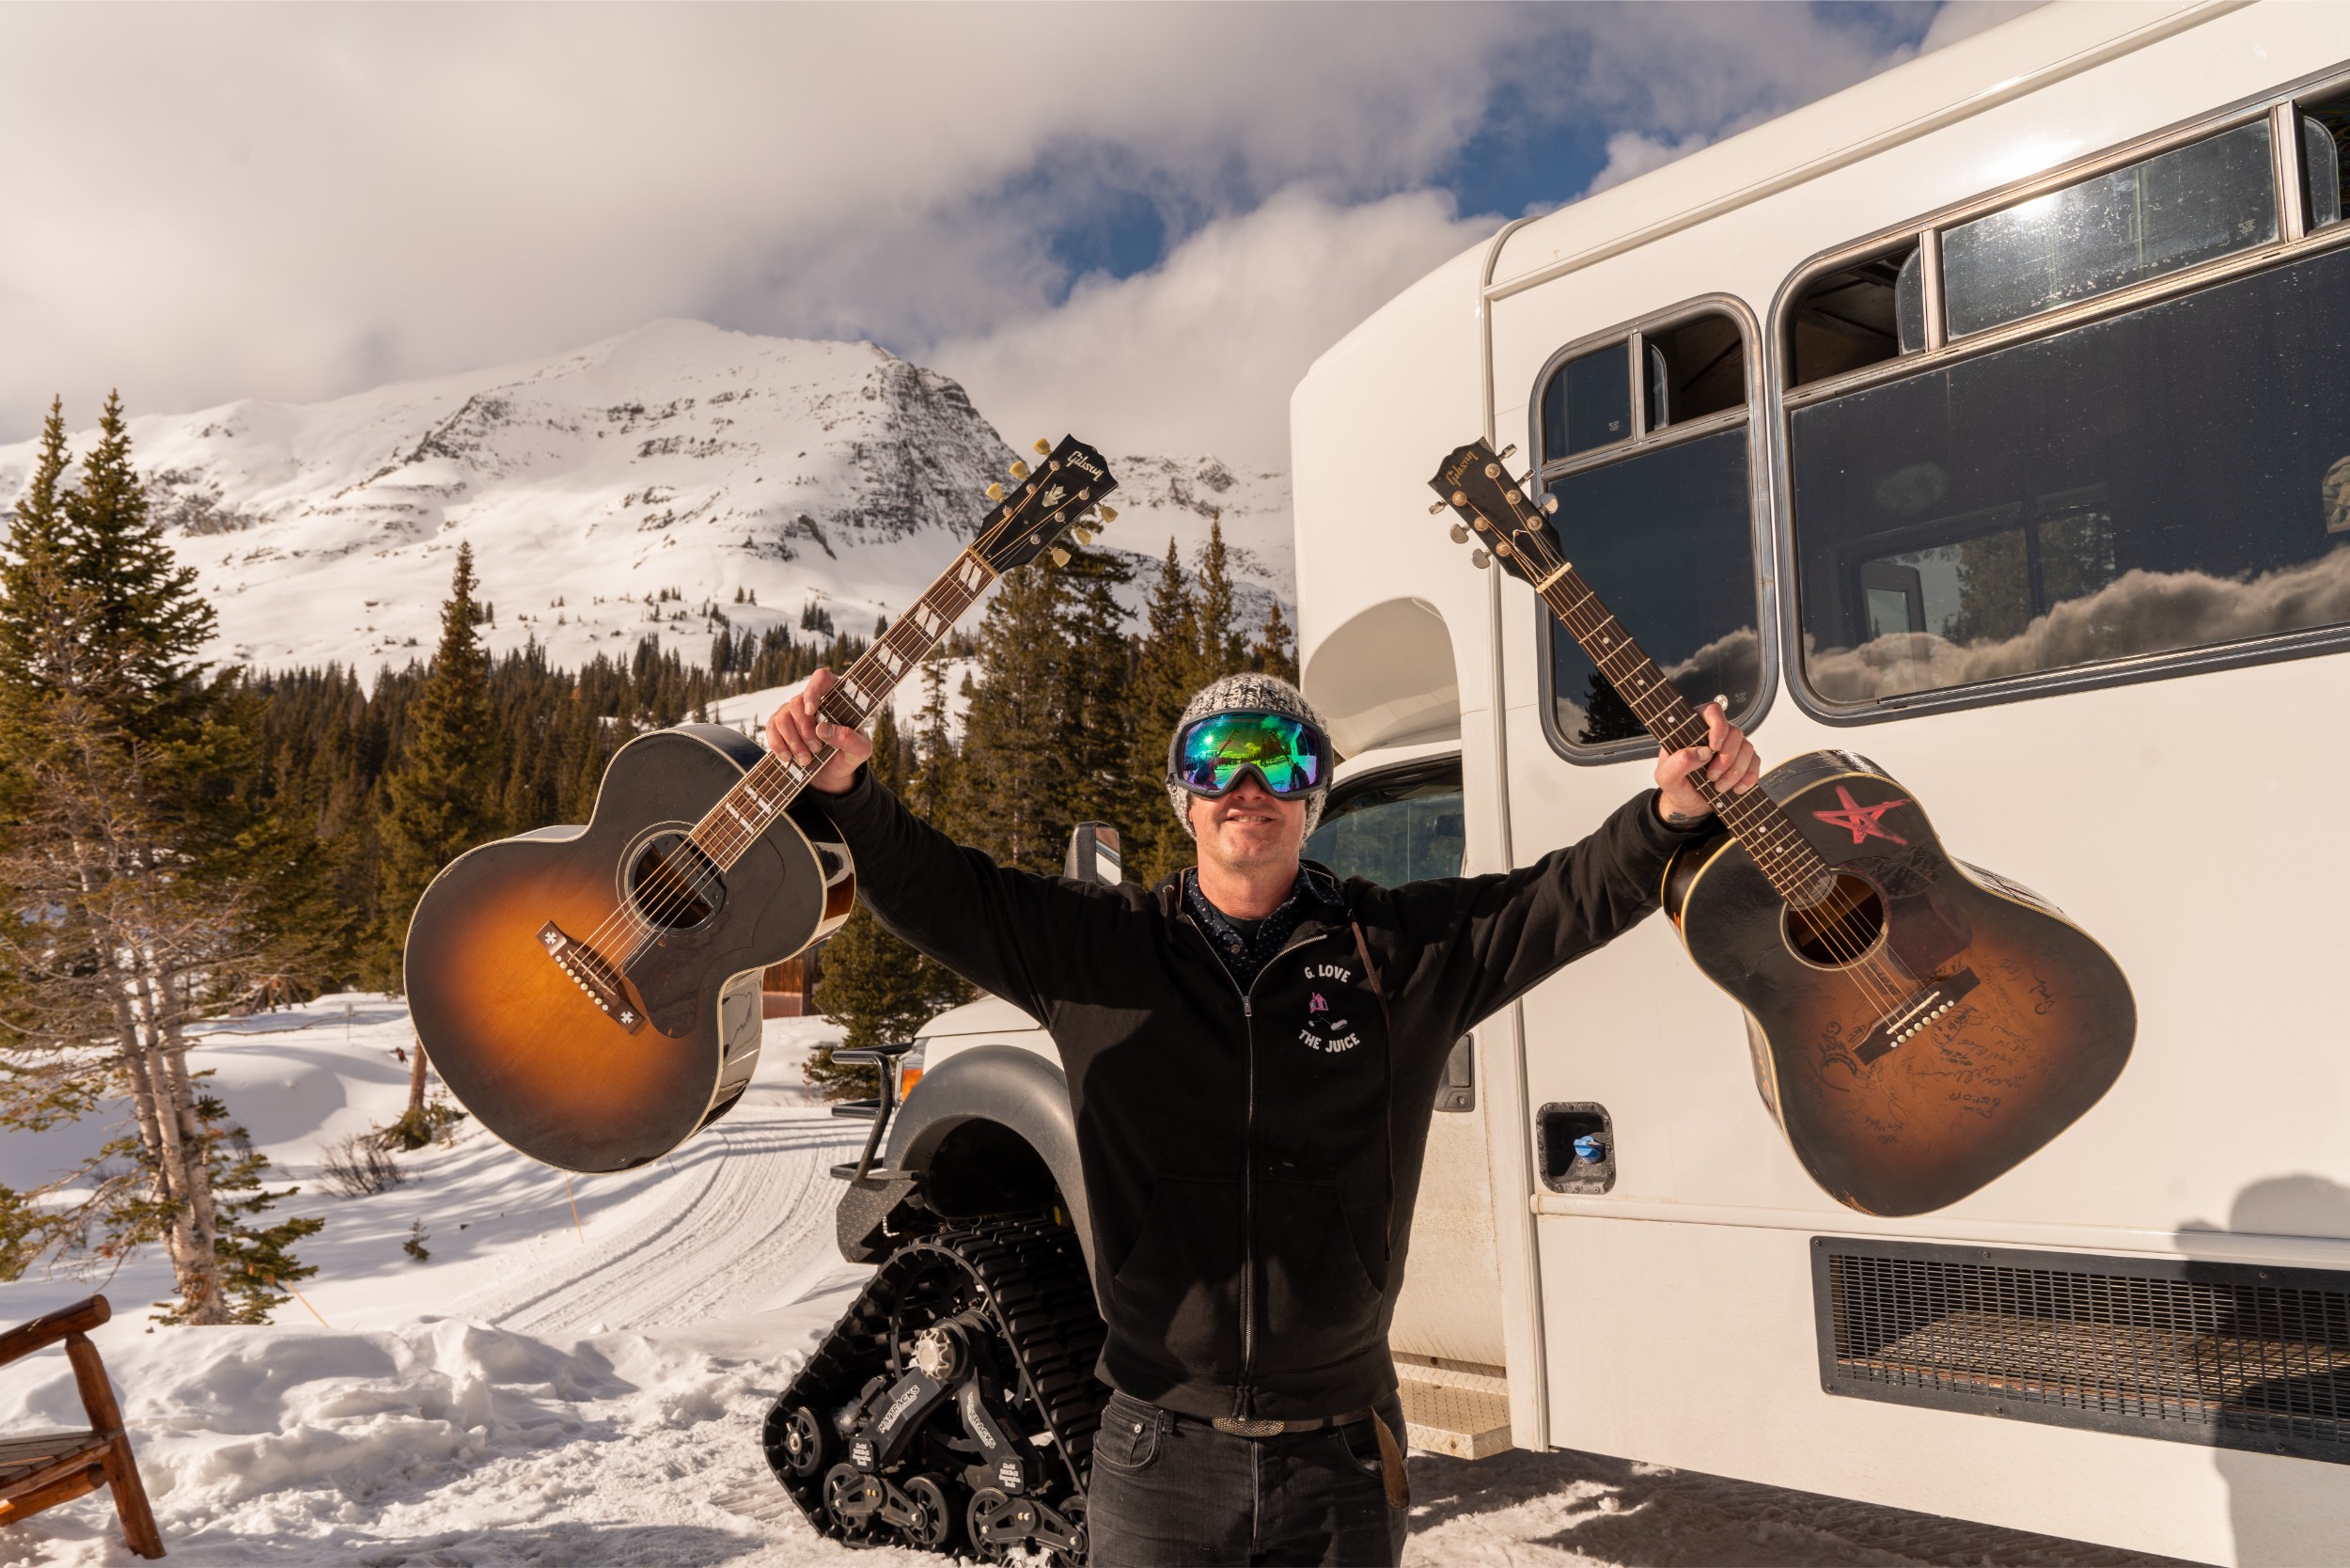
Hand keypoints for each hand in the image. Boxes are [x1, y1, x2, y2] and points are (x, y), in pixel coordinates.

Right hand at [763, 667, 872, 794]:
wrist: (832, 773)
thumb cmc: (849, 755)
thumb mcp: (860, 751)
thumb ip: (850, 739)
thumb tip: (822, 728)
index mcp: (836, 697)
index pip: (821, 678)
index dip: (813, 691)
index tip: (811, 711)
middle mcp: (811, 700)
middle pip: (797, 703)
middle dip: (805, 730)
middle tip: (816, 749)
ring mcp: (793, 712)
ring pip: (782, 717)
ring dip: (793, 741)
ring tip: (806, 760)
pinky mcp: (779, 726)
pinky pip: (771, 729)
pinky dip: (778, 745)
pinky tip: (788, 758)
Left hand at [1654, 702, 1759, 825]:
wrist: (1689, 804)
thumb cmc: (1677, 784)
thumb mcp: (1666, 777)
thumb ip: (1678, 762)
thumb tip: (1702, 752)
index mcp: (1694, 728)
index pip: (1712, 711)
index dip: (1718, 726)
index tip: (1714, 747)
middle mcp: (1716, 733)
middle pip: (1735, 732)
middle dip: (1725, 759)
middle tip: (1711, 776)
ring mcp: (1732, 746)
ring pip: (1747, 748)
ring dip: (1735, 771)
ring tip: (1719, 786)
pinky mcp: (1745, 761)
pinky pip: (1755, 763)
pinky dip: (1748, 777)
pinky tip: (1736, 788)